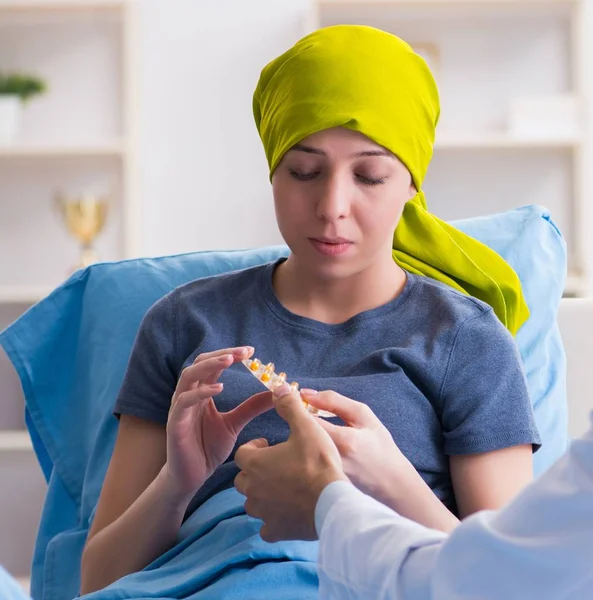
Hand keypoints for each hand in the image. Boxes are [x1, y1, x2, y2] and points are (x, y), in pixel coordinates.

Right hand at [164, 346, 272, 501]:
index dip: (231, 354)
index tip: (251, 351)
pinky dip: (201, 392)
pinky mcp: (175, 422)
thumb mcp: (234, 424)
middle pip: (201, 362)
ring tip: (229, 360)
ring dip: (209, 365)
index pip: (214, 364)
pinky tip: (218, 388)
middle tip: (244, 352)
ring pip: (189, 375)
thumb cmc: (208, 448)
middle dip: (222, 354)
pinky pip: (184, 401)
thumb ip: (250, 408)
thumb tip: (274, 394)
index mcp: (202, 392)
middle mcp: (189, 394)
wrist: (191, 477)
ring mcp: (180, 407)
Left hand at [234, 384, 347, 542]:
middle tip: (277, 464)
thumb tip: (278, 387)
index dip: (256, 446)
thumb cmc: (318, 463)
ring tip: (283, 486)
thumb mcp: (306, 427)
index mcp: (255, 463)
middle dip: (256, 470)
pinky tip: (287, 513)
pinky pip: (266, 526)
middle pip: (244, 477)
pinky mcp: (275, 530)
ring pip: (253, 501)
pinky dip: (273, 520)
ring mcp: (262, 512)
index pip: (243, 452)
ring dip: (263, 494)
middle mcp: (252, 488)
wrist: (333, 503)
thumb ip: (290, 406)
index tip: (270, 444)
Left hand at [301, 389, 411, 503]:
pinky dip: (303, 458)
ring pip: (297, 455)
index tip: (301, 405)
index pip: (305, 419)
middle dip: (297, 426)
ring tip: (313, 440)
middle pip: (297, 438)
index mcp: (343, 441)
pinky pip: (302, 467)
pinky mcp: (320, 489)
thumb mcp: (363, 416)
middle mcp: (331, 462)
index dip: (298, 410)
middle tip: (306, 422)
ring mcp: (324, 479)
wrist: (391, 484)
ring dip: (299, 442)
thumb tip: (306, 393)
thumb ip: (334, 401)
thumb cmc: (379, 447)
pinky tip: (316, 457)